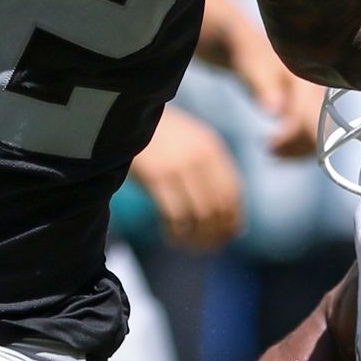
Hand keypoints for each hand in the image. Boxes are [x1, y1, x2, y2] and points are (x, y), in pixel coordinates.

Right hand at [130, 107, 244, 251]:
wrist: (127, 114)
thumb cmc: (161, 134)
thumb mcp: (193, 142)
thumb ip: (211, 169)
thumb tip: (230, 211)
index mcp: (213, 149)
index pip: (233, 194)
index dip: (233, 221)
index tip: (226, 236)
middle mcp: (200, 158)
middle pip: (218, 209)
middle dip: (215, 234)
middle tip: (205, 246)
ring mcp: (178, 167)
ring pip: (199, 217)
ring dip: (195, 238)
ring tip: (187, 244)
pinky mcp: (156, 177)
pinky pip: (175, 217)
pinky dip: (176, 233)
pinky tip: (170, 236)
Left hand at [230, 40, 326, 156]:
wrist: (253, 49)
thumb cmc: (250, 59)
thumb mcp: (252, 70)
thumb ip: (264, 89)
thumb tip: (275, 111)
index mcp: (307, 81)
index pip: (311, 119)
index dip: (295, 139)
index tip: (270, 148)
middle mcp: (318, 92)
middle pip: (320, 133)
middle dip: (296, 147)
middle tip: (268, 150)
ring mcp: (317, 102)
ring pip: (319, 137)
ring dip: (296, 149)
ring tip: (268, 149)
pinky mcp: (312, 109)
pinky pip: (312, 134)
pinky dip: (297, 145)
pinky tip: (276, 146)